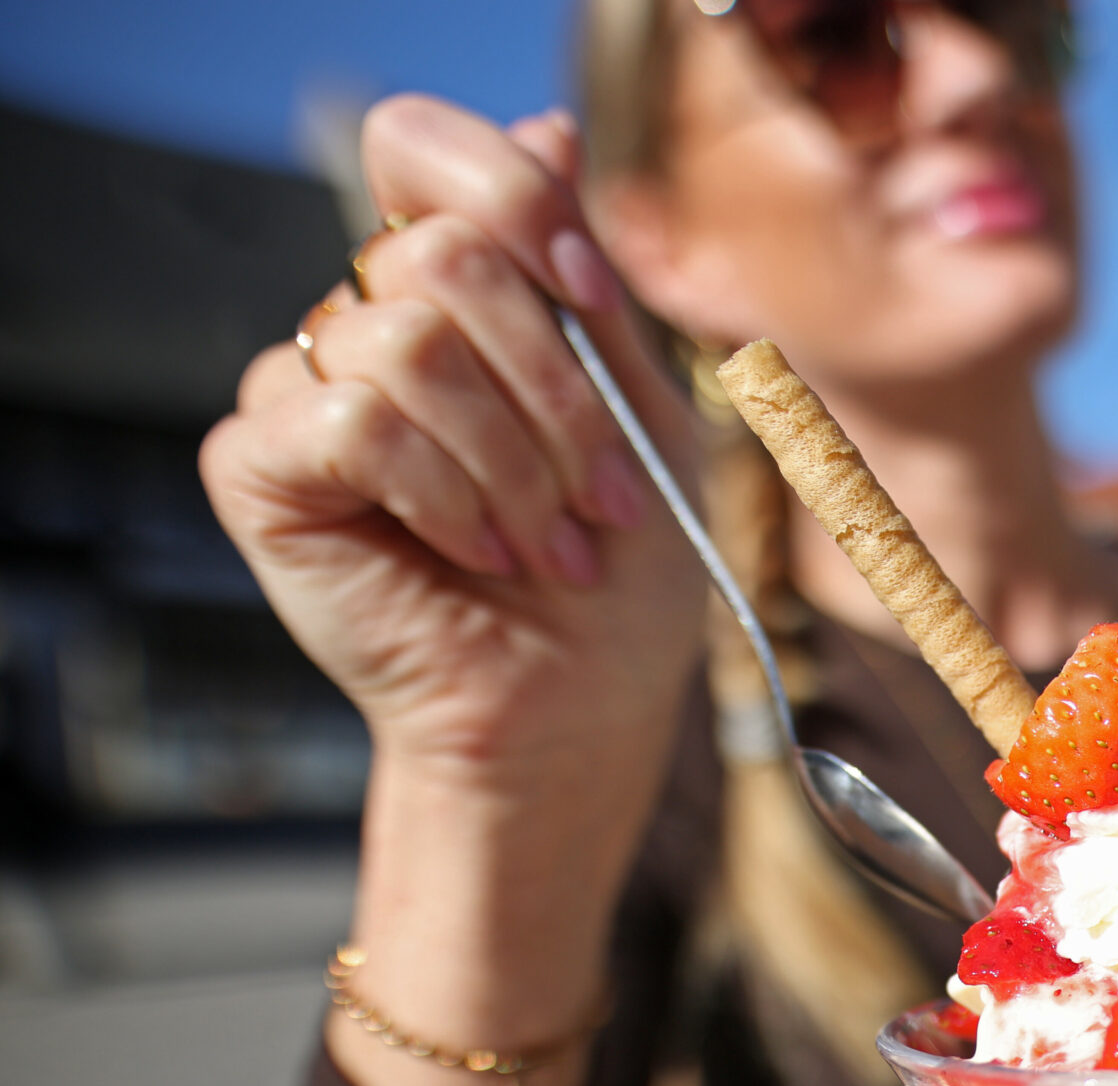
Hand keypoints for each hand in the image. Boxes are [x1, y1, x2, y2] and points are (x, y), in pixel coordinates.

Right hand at [202, 97, 700, 798]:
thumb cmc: (618, 572)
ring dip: (513, 460)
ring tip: (549, 546)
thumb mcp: (640, 409)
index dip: (515, 203)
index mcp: (452, 289)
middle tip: (602, 497)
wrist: (575, 706)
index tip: (592, 301)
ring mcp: (301, 388)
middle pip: (440, 252)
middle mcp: (364, 320)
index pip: (426, 149)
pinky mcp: (258, 465)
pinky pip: (349, 417)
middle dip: (554, 387)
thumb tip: (549, 129)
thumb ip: (585, 285)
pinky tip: (477, 553)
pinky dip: (441, 491)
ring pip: (407, 339)